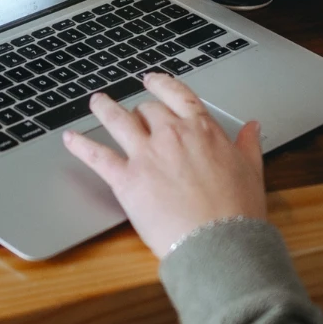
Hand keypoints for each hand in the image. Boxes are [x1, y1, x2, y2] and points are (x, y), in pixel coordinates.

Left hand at [62, 73, 265, 258]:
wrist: (220, 242)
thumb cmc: (239, 212)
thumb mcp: (252, 171)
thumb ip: (248, 145)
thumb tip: (253, 127)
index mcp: (203, 130)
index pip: (177, 95)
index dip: (161, 85)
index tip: (152, 80)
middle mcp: (172, 135)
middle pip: (147, 110)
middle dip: (140, 111)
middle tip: (133, 114)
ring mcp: (147, 155)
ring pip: (118, 120)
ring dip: (104, 108)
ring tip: (96, 102)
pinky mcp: (127, 180)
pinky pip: (97, 156)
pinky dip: (80, 145)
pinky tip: (69, 138)